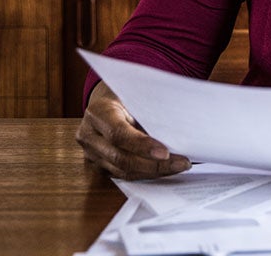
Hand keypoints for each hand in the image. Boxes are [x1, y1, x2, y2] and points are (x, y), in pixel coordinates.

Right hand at [75, 81, 190, 178]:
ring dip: (154, 172)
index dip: (142, 145)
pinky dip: (146, 173)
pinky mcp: (98, 165)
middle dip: (154, 164)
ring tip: (178, 166)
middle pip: (121, 158)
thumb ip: (148, 111)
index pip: (118, 134)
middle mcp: (89, 135)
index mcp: (97, 112)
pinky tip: (165, 169)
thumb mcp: (135, 95)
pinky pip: (124, 175)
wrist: (107, 103)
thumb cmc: (126, 96)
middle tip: (181, 162)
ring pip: (123, 171)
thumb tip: (176, 130)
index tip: (165, 152)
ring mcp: (91, 153)